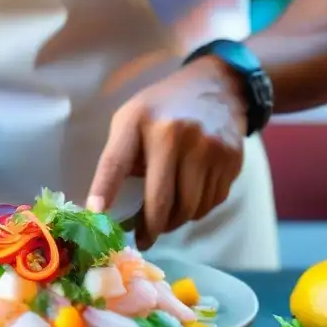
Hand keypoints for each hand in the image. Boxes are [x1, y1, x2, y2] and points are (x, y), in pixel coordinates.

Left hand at [86, 57, 247, 250]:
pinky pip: (211, 203)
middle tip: (143, 240)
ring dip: (174, 221)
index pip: (116, 162)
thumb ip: (121, 155)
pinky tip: (189, 199)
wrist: (217, 86)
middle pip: (161, 200)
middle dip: (150, 228)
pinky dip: (197, 210)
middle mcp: (176, 134)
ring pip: (189, 209)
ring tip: (166, 217)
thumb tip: (112, 205)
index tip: (95, 216)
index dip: (104, 191)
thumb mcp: (132, 118)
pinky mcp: (231, 160)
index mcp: (141, 122)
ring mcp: (208, 148)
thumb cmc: (163, 108)